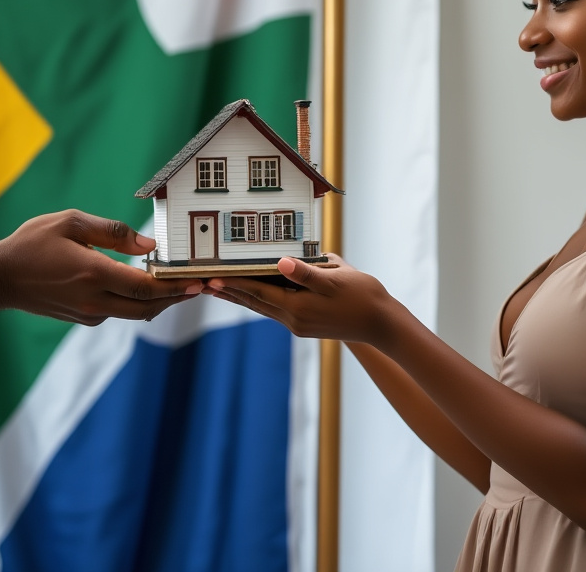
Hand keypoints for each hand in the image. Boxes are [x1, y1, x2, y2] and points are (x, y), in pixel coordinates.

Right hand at [0, 209, 201, 325]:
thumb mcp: (71, 223)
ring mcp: (88, 313)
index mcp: (93, 274)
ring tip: (182, 289)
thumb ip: (113, 232)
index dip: (175, 287)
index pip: (145, 287)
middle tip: (200, 287)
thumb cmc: (33, 243)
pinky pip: (119, 313)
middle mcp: (94, 299)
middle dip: (176, 298)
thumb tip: (150, 245)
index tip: (197, 282)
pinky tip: (148, 290)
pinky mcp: (83, 318)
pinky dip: (139, 304)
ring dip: (161, 303)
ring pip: (135, 314)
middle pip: (148, 307)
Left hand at [205, 254, 396, 343]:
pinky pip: (277, 310)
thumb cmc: (363, 296)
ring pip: (264, 308)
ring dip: (242, 298)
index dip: (233, 284)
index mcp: (297, 308)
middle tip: (204, 284)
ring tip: (221, 289)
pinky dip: (262, 300)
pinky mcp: (307, 324)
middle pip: (254, 303)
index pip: (257, 292)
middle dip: (229, 293)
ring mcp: (300, 324)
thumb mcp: (336, 278)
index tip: (211, 278)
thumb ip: (306, 271)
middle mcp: (294, 320)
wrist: (382, 324)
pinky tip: (257, 293)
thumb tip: (282, 262)